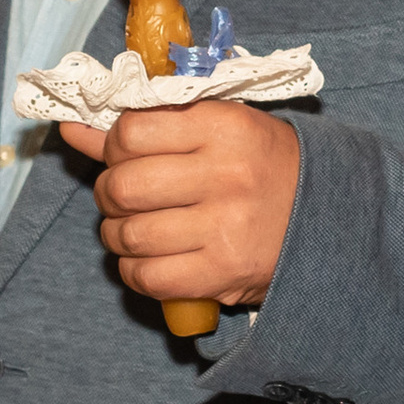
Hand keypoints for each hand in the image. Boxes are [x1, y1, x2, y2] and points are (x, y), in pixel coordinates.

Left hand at [61, 100, 301, 310]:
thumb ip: (146, 128)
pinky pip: (148, 276)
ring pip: (129, 234)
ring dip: (118, 235)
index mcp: (223, 126)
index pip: (131, 132)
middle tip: (125, 197)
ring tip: (135, 230)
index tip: (128, 156)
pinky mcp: (224, 273)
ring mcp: (225, 226)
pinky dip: (135, 272)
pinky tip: (150, 261)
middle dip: (110, 195)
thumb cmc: (264, 166)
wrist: (331, 218)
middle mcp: (225, 174)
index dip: (115, 147)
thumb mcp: (216, 130)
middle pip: (123, 186)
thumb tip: (72, 128)